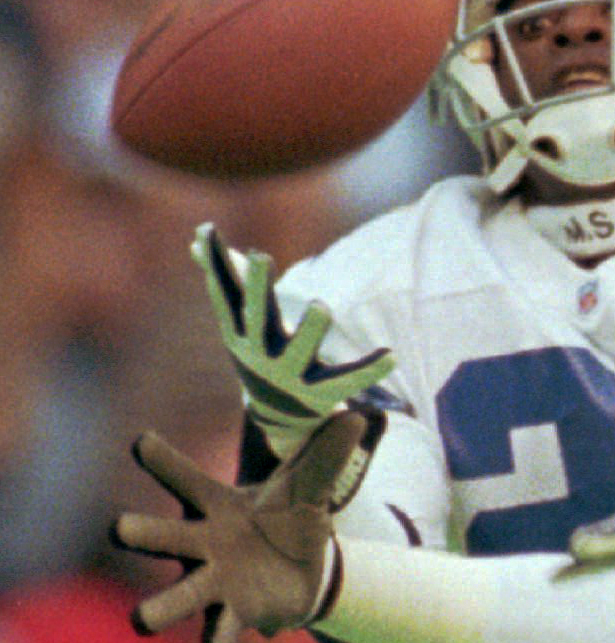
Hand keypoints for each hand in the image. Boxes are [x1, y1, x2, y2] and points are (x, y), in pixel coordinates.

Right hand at [113, 411, 376, 642]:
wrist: (302, 567)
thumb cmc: (289, 518)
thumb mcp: (310, 487)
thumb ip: (326, 456)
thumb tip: (356, 415)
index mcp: (216, 506)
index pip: (186, 479)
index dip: (163, 461)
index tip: (142, 443)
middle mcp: (203, 543)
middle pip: (163, 536)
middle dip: (142, 533)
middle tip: (119, 528)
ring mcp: (213, 582)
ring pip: (179, 596)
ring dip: (160, 608)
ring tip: (141, 620)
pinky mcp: (233, 614)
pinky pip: (218, 637)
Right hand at [194, 223, 395, 457]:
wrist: (277, 412)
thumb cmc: (260, 349)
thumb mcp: (239, 320)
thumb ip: (224, 279)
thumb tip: (195, 238)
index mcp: (240, 332)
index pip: (225, 294)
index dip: (217, 265)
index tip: (211, 230)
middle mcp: (261, 352)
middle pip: (257, 317)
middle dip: (258, 289)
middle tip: (260, 256)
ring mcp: (291, 373)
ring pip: (299, 350)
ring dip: (309, 330)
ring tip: (322, 306)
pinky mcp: (322, 391)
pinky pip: (348, 380)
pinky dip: (369, 369)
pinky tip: (391, 356)